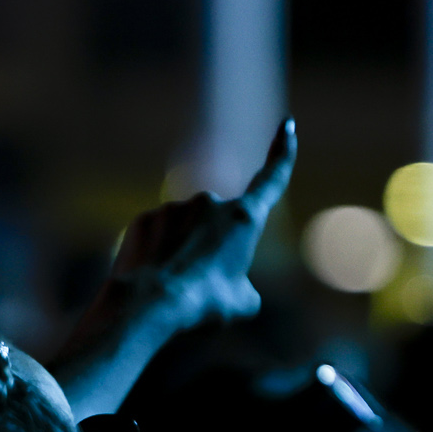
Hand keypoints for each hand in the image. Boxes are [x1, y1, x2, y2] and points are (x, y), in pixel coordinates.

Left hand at [103, 119, 297, 331]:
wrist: (147, 306)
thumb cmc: (202, 306)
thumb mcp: (242, 304)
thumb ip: (243, 285)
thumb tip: (231, 284)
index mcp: (243, 218)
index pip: (270, 179)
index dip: (282, 153)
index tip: (287, 125)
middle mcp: (209, 203)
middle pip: (219, 226)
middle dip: (214, 249)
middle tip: (203, 285)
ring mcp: (173, 209)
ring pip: (184, 233)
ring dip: (183, 255)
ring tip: (175, 288)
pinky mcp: (144, 220)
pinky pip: (157, 238)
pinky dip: (157, 257)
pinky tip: (151, 280)